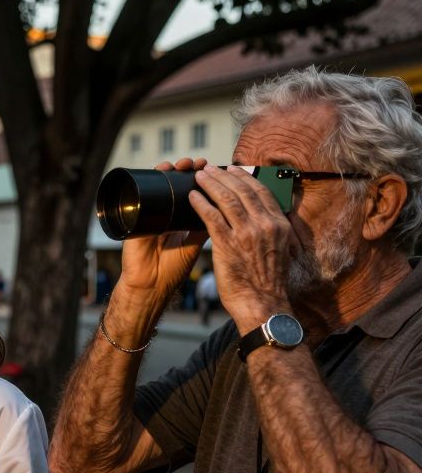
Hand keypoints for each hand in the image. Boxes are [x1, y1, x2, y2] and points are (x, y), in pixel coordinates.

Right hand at [116, 157, 209, 303]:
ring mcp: (149, 213)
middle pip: (175, 185)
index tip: (215, 170)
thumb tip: (227, 209)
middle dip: (189, 171)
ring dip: (171, 170)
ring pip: (159, 184)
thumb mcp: (194, 245)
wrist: (151, 284)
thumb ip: (204, 228)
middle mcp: (163, 213)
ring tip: (184, 164)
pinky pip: (142, 192)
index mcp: (177, 219)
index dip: (203, 180)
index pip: (191, 193)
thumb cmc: (172, 269)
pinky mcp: (135, 216)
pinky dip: (151, 179)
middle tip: (201, 163)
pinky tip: (162, 170)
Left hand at [190, 164, 295, 328]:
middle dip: (224, 176)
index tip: (233, 169)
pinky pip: (212, 217)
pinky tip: (192, 197)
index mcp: (279, 225)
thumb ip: (270, 231)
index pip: (262, 192)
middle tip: (210, 168)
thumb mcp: (279, 250)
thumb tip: (262, 217)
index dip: (245, 178)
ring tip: (198, 176)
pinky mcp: (228, 244)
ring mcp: (247, 234)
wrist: (262, 304)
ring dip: (211, 184)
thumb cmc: (267, 281)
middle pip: (243, 191)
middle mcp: (265, 225)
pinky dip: (201, 204)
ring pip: (227, 199)